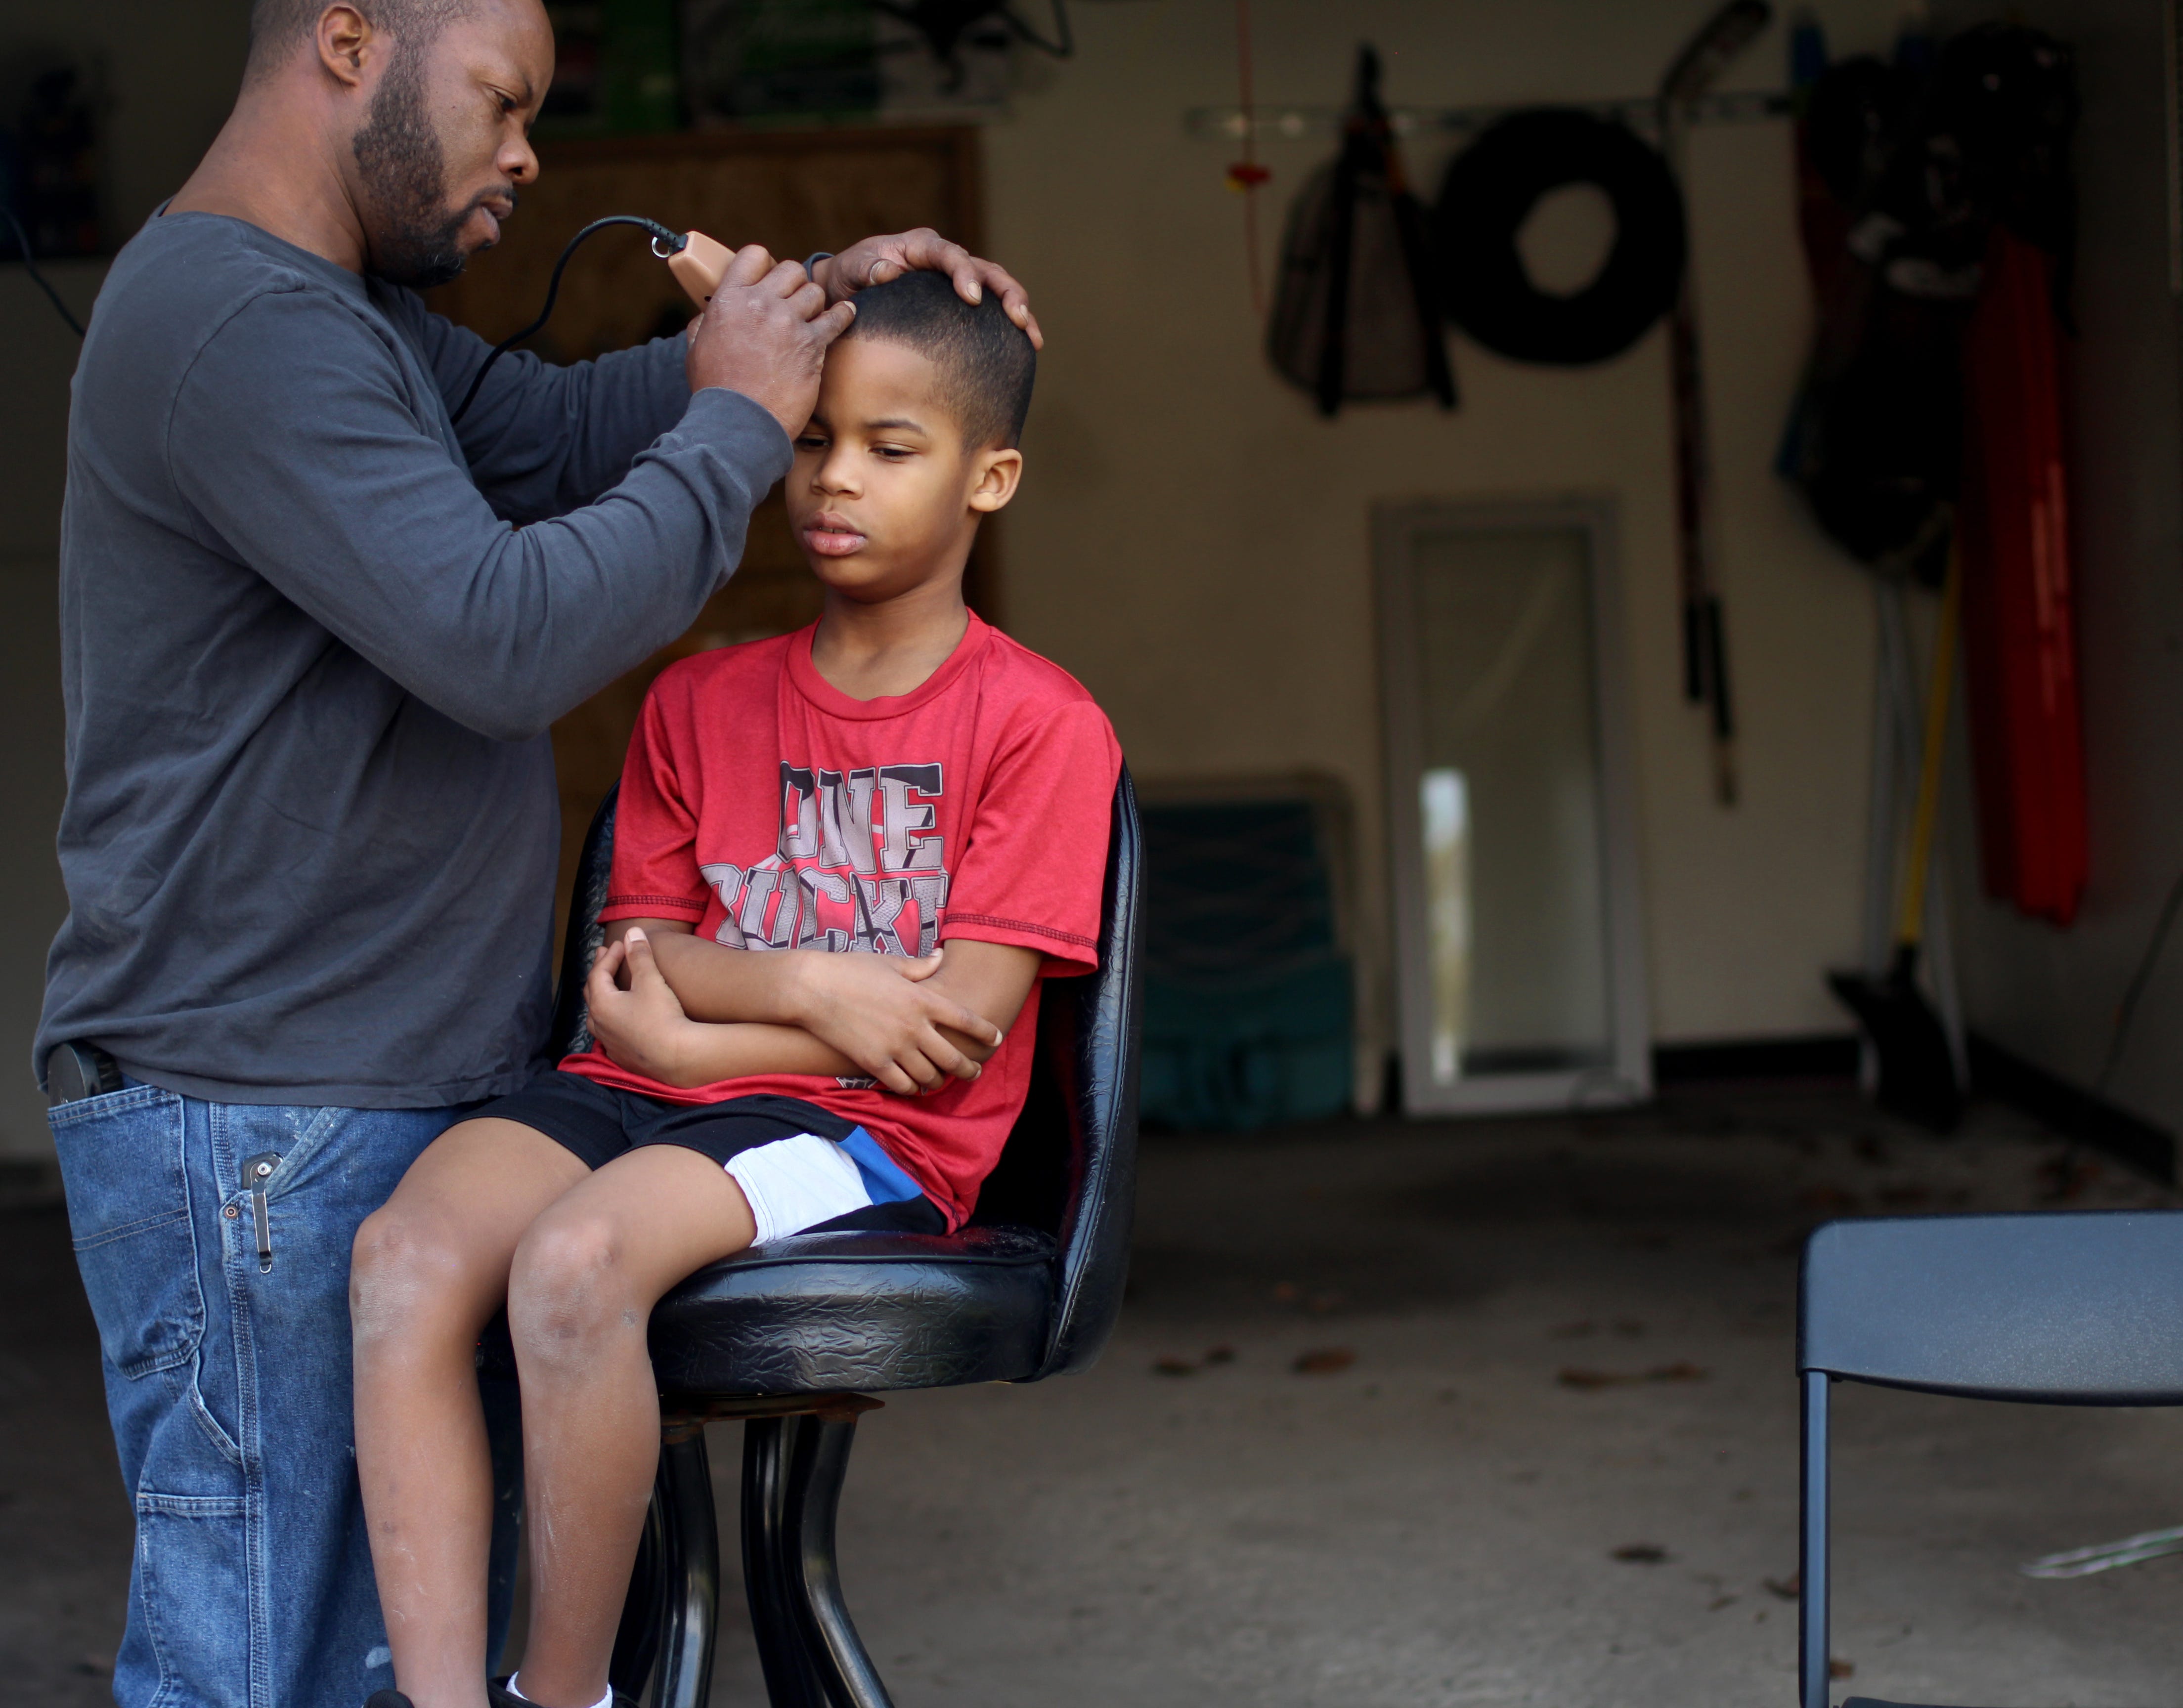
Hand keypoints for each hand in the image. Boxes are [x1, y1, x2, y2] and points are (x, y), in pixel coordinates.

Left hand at [586, 930, 703, 1086]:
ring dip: (601, 997)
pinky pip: (609, 1032)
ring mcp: (608, 1042)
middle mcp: (599, 1024)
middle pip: (592, 993)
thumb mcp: (651, 980)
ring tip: (607, 988)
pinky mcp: (620, 1056)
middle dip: (599, 972)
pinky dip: (611, 1018)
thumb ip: (640, 955)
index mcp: (602, 1003)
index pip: (599, 973)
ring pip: (597, 1015)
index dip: (609, 956)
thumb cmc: (661, 1015)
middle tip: (605, 956)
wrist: (676, 1057)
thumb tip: (632, 931)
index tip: (620, 944)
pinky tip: (620, 1020)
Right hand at [686, 244, 857, 436]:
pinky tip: (846, 312)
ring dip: (814, 303)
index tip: (770, 277)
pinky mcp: (811, 345)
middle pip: (790, 269)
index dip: (765, 263)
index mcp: (728, 299)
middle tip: (794, 300)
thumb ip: (704, 323)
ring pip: (814, 291)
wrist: (739, 422)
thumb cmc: (717, 391)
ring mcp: (787, 323)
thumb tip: (707, 313)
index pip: (753, 255)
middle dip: (793, 282)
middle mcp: (759, 304)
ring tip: (812, 316)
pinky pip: (836, 317)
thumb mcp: (695, 349)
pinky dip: (843, 314)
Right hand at [790, 948, 1003, 1095]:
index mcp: (922, 998)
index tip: (996, 1039)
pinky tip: (913, 1087)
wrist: (812, 987)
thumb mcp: (890, 963)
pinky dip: (912, 1089)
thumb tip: (940, 957)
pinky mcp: (873, 1063)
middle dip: (968, 1068)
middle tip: (973, 1072)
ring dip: (938, 1081)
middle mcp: (914, 1026)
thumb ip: (920, 967)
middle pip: (953, 1057)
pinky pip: (902, 1086)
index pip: (966, 1019)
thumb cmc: (851, 970)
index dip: (985, 1032)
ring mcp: (894, 1047)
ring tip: (940, 1081)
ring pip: (929, 1076)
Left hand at [817, 230, 1042, 349]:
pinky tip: (1026, 344)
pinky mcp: (960, 299)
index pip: (949, 253)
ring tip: (1033, 337)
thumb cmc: (850, 276)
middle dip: (1006, 292)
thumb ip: (868, 269)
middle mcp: (944, 258)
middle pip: (986, 268)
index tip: (972, 297)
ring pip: (996, 287)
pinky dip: (1008, 324)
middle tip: (1019, 318)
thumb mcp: (852, 270)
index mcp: (920, 246)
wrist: (848, 286)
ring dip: (1017, 309)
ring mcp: (955, 278)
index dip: (964, 272)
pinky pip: (990, 308)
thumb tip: (889, 271)